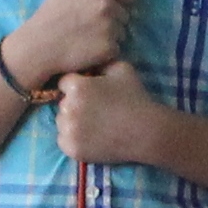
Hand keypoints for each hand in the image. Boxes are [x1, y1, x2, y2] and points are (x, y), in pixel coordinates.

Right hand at [2, 0, 144, 90]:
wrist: (39, 47)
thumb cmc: (49, 17)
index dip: (124, 0)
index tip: (118, 7)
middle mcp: (107, 5)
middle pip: (125, 13)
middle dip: (115, 20)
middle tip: (94, 27)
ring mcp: (110, 27)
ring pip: (122, 32)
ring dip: (112, 36)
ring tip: (90, 39)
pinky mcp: (110, 48)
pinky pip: (117, 48)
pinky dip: (107, 51)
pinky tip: (90, 50)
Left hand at [54, 60, 168, 166]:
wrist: (146, 133)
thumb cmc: (135, 98)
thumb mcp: (121, 68)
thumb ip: (100, 61)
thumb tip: (89, 58)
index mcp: (77, 86)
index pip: (65, 83)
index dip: (78, 87)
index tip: (92, 94)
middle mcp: (68, 107)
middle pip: (62, 103)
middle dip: (75, 105)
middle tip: (96, 111)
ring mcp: (69, 130)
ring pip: (61, 122)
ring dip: (72, 123)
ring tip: (95, 125)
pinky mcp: (72, 149)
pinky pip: (63, 141)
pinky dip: (74, 140)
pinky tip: (92, 137)